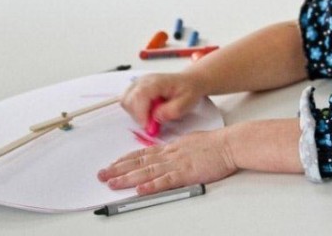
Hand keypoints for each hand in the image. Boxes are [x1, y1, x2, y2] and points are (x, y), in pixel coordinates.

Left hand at [97, 129, 236, 193]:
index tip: (113, 163)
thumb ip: (177, 148)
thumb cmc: (215, 144)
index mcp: (171, 148)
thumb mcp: (190, 141)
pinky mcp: (186, 174)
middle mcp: (170, 155)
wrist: (229, 144)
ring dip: (128, 178)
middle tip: (102, 175)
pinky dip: (152, 185)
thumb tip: (168, 152)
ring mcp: (177, 164)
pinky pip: (166, 181)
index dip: (126, 159)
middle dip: (118, 169)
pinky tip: (140, 189)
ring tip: (112, 183)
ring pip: (147, 171)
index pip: (143, 153)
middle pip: (139, 162)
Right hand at [121, 72, 203, 127]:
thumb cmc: (188, 90)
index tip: (147, 126)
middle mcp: (144, 80)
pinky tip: (148, 112)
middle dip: (138, 116)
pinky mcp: (136, 88)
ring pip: (126, 101)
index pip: (140, 95)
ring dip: (136, 114)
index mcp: (157, 82)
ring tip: (152, 116)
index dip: (141, 113)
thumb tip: (156, 117)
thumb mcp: (186, 103)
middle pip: (129, 100)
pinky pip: (128, 101)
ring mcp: (138, 83)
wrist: (189, 82)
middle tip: (153, 124)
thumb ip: (171, 111)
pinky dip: (135, 110)